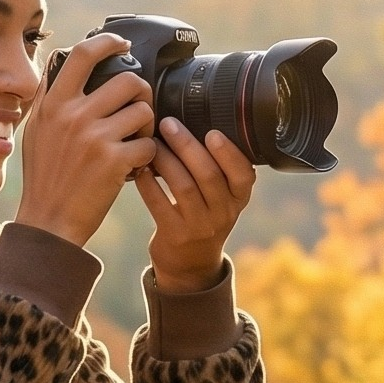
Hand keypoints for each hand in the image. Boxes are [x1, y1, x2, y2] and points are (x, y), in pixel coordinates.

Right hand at [14, 34, 156, 247]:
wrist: (49, 222)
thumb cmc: (44, 178)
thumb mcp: (36, 132)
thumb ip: (49, 97)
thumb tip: (61, 61)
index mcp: (54, 105)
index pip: (83, 54)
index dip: (108, 42)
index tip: (122, 45)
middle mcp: (73, 116)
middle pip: (128, 80)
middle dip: (141, 93)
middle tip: (138, 109)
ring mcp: (95, 138)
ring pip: (143, 111)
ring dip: (147, 125)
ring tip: (135, 140)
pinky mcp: (114, 162)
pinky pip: (148, 144)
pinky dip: (147, 155)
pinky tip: (134, 165)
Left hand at [135, 118, 254, 291]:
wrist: (190, 264)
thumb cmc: (204, 216)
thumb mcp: (222, 197)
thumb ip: (219, 168)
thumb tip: (197, 119)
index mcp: (239, 198)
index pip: (243, 174)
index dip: (229, 153)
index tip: (213, 132)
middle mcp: (223, 213)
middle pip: (208, 175)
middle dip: (187, 146)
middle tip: (169, 123)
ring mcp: (199, 226)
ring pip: (183, 187)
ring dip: (165, 161)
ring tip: (152, 142)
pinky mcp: (175, 235)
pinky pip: (159, 204)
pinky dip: (148, 183)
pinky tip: (140, 167)